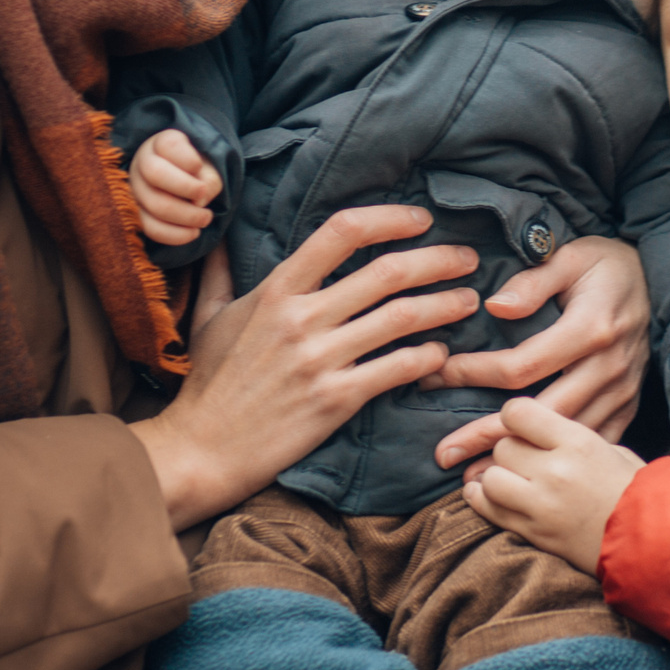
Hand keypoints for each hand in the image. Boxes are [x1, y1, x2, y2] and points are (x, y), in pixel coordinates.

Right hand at [130, 128, 221, 247]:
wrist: (186, 185)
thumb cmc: (198, 173)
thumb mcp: (209, 168)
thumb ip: (210, 180)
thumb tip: (197, 203)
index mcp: (160, 143)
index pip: (168, 145)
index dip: (188, 159)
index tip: (199, 167)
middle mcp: (142, 163)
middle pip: (155, 173)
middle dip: (186, 188)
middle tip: (204, 194)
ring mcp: (136, 189)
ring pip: (154, 204)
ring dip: (185, 216)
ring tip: (205, 218)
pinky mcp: (137, 214)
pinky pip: (151, 228)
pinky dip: (175, 235)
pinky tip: (193, 233)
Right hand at [130, 206, 478, 529]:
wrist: (201, 450)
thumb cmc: (208, 383)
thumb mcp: (209, 317)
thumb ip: (220, 271)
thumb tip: (220, 233)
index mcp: (275, 290)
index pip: (342, 232)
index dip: (390, 218)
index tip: (420, 219)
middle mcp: (300, 318)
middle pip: (386, 272)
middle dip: (438, 259)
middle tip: (468, 258)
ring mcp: (319, 360)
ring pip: (401, 318)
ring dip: (444, 305)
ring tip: (468, 300)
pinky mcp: (335, 401)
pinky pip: (397, 369)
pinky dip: (428, 357)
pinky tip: (441, 353)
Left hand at [427, 235, 648, 469]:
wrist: (661, 280)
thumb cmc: (608, 266)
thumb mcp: (573, 257)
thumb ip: (533, 281)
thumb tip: (495, 306)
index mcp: (591, 329)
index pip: (523, 363)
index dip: (476, 373)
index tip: (438, 375)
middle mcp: (608, 367)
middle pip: (540, 413)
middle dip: (488, 435)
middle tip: (445, 454)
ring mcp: (621, 391)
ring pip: (563, 435)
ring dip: (520, 459)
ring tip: (476, 477)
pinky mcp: (627, 405)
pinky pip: (591, 441)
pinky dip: (557, 461)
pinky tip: (526, 477)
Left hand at [462, 398, 642, 576]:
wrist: (651, 542)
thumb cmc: (636, 491)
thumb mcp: (611, 450)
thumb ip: (569, 436)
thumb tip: (536, 428)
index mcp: (578, 442)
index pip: (518, 413)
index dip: (515, 417)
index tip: (521, 424)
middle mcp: (556, 470)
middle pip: (503, 446)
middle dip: (510, 450)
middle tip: (525, 458)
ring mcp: (542, 505)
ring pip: (491, 477)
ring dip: (496, 476)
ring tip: (512, 479)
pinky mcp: (533, 533)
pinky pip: (489, 509)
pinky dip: (483, 500)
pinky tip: (491, 494)